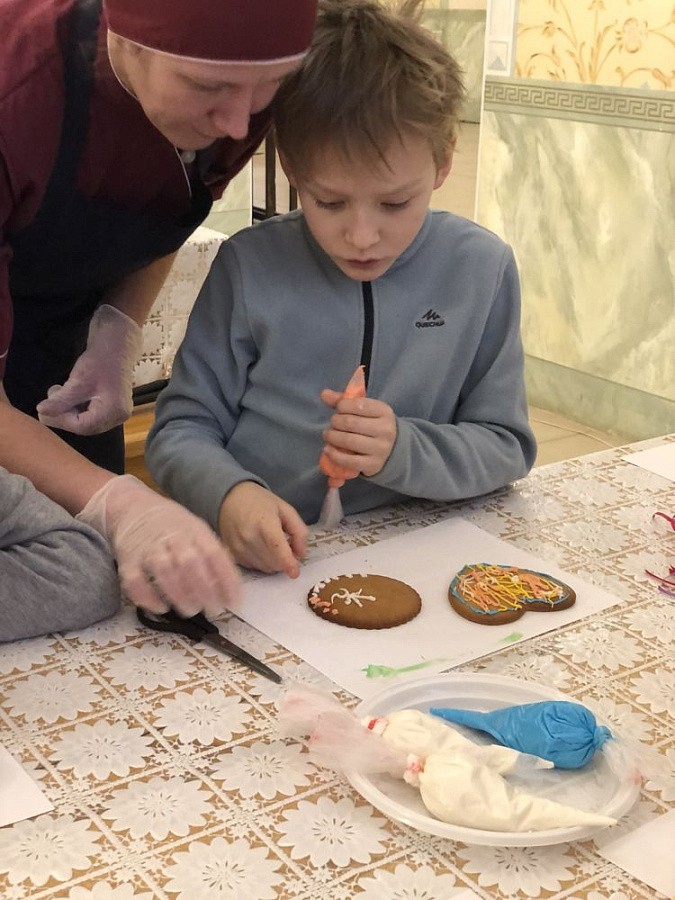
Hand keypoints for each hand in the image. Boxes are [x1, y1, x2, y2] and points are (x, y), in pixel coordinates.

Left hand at [36, 305, 142, 434]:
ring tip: (58, 392)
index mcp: (114, 411)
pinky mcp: (111, 404)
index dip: (61, 419)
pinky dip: (77, 406)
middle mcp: (118, 416)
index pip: (82, 427)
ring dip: (69, 410)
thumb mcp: (78, 380)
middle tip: (51, 398)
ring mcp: (116, 411)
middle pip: (86, 426)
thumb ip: (61, 400)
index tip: (45, 407)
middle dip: (64, 415)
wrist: (118, 341)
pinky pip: (91, 413)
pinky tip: (69, 393)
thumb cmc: (101, 359)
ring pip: (87, 420)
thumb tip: (41, 412)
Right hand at [77, 475, 239, 617]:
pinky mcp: (127, 561)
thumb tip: (230, 587)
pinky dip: (147, 597)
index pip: (214, 554)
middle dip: (205, 590)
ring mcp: (148, 549)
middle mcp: (172, 538)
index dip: (227, 581)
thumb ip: (213, 554)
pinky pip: (134, 581)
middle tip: (213, 610)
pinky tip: (161, 607)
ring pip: (164, 570)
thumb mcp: (198, 531)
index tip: (235, 603)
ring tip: (191, 610)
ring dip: (180, 594)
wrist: (133, 507)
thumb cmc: (173, 526)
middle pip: (190, 563)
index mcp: (195, 531)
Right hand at [218, 482, 307, 577]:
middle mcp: (249, 538)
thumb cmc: (260, 502)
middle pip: (274, 562)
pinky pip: (254, 567)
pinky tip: (260, 549)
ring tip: (273, 547)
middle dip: (284, 561)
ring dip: (274, 563)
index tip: (295, 573)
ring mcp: (238, 548)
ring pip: (265, 568)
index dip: (288, 563)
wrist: (230, 499)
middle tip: (287, 548)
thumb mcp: (285, 509)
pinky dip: (262, 563)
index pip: (277, 548)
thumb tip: (301, 554)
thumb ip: (299, 531)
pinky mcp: (233, 555)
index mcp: (264, 523)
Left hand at [320, 389, 396, 476]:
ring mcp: (380, 449)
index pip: (358, 404)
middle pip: (350, 423)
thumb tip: (324, 394)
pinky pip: (349, 460)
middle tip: (333, 424)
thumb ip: (344, 400)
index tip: (339, 409)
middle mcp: (385, 430)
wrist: (392, 448)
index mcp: (384, 412)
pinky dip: (334, 455)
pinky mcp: (373, 465)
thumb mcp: (365, 409)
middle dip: (335, 422)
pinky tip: (328, 449)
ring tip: (328, 435)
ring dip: (332, 437)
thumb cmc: (373, 424)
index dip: (342, 406)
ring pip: (348, 440)